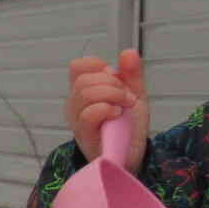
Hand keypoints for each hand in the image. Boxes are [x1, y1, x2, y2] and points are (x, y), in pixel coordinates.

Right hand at [65, 49, 148, 169]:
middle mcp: (74, 105)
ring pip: (86, 93)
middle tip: (127, 97)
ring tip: (124, 107)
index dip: (98, 66)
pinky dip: (108, 109)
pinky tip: (117, 115)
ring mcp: (77, 120)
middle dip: (112, 83)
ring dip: (113, 95)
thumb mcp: (134, 95)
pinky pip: (89, 113)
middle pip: (84, 79)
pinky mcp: (84, 135)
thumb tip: (128, 52)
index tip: (116, 79)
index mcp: (83, 92)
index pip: (78, 66)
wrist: (132, 156)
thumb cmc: (128, 128)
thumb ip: (131, 74)